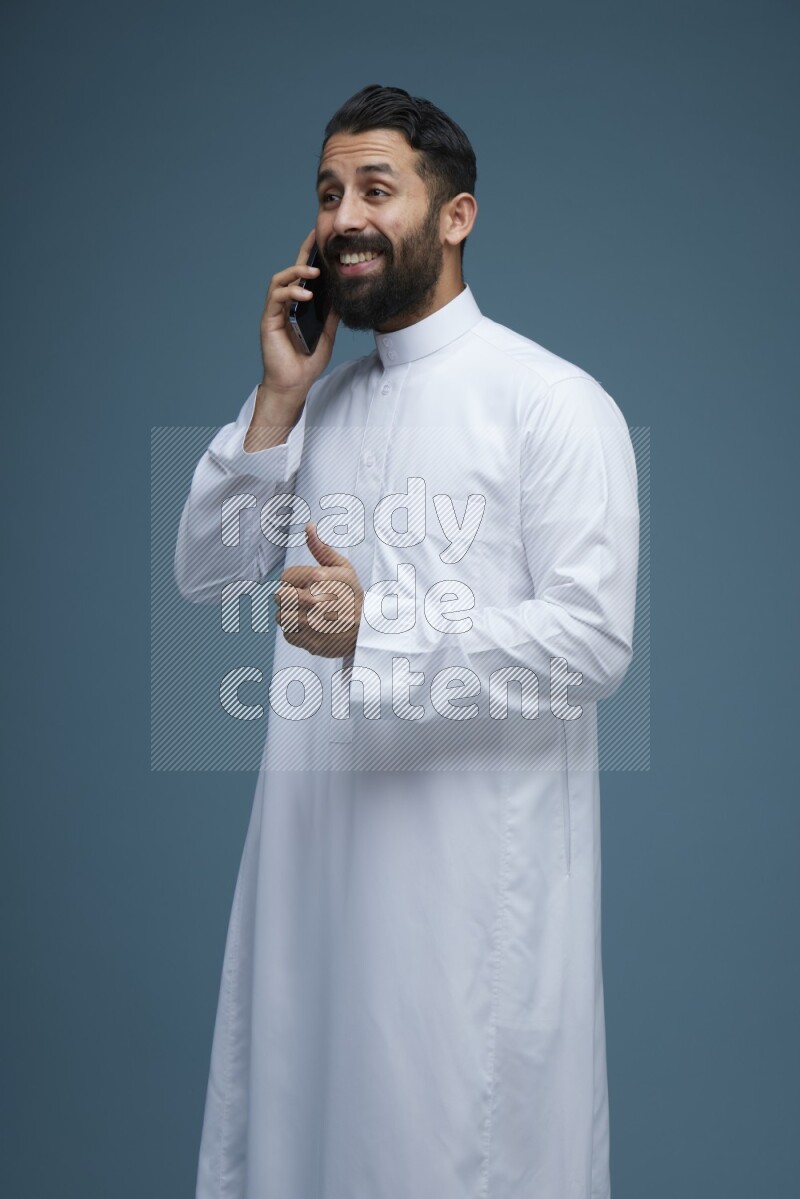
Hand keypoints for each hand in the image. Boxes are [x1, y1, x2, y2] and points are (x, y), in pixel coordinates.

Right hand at [259, 229, 339, 402]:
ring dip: (296, 273)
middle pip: (291, 271)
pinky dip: (290, 292)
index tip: (322, 238)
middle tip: (316, 239)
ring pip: (280, 280)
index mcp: (298, 306)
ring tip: (314, 272)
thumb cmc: (307, 362)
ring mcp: (275, 311)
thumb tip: (342, 296)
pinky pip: (276, 298)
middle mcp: (285, 305)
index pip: (304, 276)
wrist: (294, 384)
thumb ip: (332, 316)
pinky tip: (305, 294)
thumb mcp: (327, 335)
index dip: (311, 256)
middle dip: (303, 253)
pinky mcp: (268, 320)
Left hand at [275, 523, 362, 658]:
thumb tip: (308, 526)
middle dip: (291, 597)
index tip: (309, 586)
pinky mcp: (305, 640)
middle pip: (279, 596)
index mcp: (318, 578)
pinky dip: (297, 631)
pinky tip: (312, 628)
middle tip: (309, 601)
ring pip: (280, 615)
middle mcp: (311, 599)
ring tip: (310, 615)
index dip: (295, 581)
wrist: (365, 630)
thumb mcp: (342, 568)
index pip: (285, 577)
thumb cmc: (352, 596)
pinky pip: (287, 633)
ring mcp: (307, 622)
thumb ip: (321, 548)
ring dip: (292, 614)